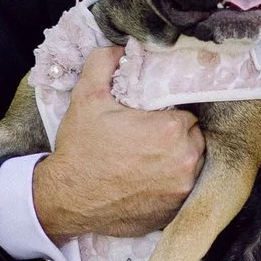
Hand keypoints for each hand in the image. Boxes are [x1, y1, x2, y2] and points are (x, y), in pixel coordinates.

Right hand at [32, 47, 204, 239]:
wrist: (66, 199)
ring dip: (177, 161)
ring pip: (192, 165)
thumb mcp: (87, 97)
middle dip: (176, 136)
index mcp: (170, 130)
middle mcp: (184, 161)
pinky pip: (183, 191)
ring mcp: (181, 190)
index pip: (187, 112)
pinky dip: (171, 185)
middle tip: (149, 139)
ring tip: (149, 160)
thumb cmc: (80, 149)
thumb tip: (121, 48)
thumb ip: (105, 63)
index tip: (151, 120)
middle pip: (194, 138)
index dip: (169, 115)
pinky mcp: (174, 212)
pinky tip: (148, 182)